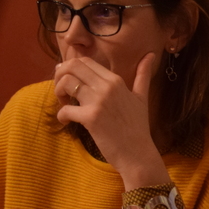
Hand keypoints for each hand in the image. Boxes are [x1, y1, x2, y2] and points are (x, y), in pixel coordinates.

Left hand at [53, 54, 169, 189]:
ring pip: (66, 83)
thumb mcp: (142, 97)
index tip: (69, 81)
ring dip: (58, 93)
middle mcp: (107, 87)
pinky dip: (61, 115)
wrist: (138, 154)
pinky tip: (67, 121)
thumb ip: (143, 75)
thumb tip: (151, 54)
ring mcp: (99, 102)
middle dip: (60, 75)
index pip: (85, 61)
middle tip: (62, 90)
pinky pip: (65, 109)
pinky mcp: (91, 118)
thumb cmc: (138, 127)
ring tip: (64, 104)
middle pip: (72, 66)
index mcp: (116, 80)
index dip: (70, 68)